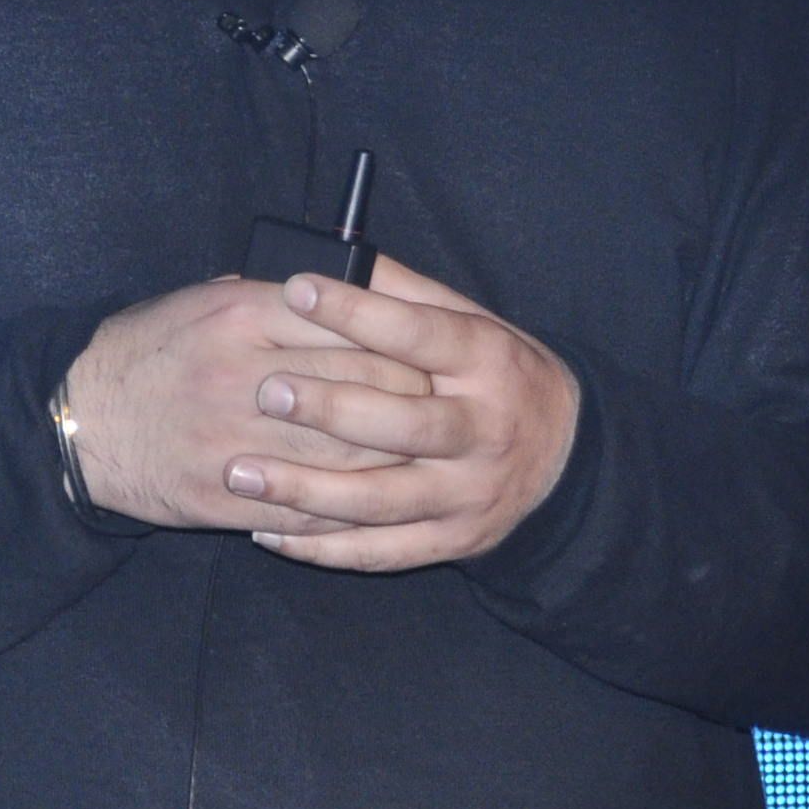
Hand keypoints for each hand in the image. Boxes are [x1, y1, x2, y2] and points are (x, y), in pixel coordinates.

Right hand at [62, 276, 438, 532]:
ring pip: (346, 458)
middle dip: (413, 402)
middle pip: (362, 392)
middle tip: (446, 407)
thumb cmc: (149, 350)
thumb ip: (275, 300)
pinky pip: (309, 511)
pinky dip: (350, 512)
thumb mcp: (206, 301)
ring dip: (396, 463)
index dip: (401, 341)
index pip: (350, 325)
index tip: (432, 351)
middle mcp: (247, 378)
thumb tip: (346, 298)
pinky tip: (378, 504)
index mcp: (245, 317)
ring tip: (426, 459)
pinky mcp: (227, 498)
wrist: (83, 420)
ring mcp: (239, 442)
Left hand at [227, 254, 580, 572]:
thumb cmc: (498, 375)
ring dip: (307, 490)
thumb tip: (336, 256)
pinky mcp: (451, 542)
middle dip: (331, 409)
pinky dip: (321, 548)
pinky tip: (267, 531)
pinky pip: (380, 552)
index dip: (359, 311)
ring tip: (241, 473)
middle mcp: (483, 431)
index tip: (297, 288)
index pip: (421, 334)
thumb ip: (406, 293)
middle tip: (266, 392)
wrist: (566, 460)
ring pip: (383, 500)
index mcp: (488, 362)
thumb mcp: (472, 322)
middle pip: (406, 424)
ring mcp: (467, 494)